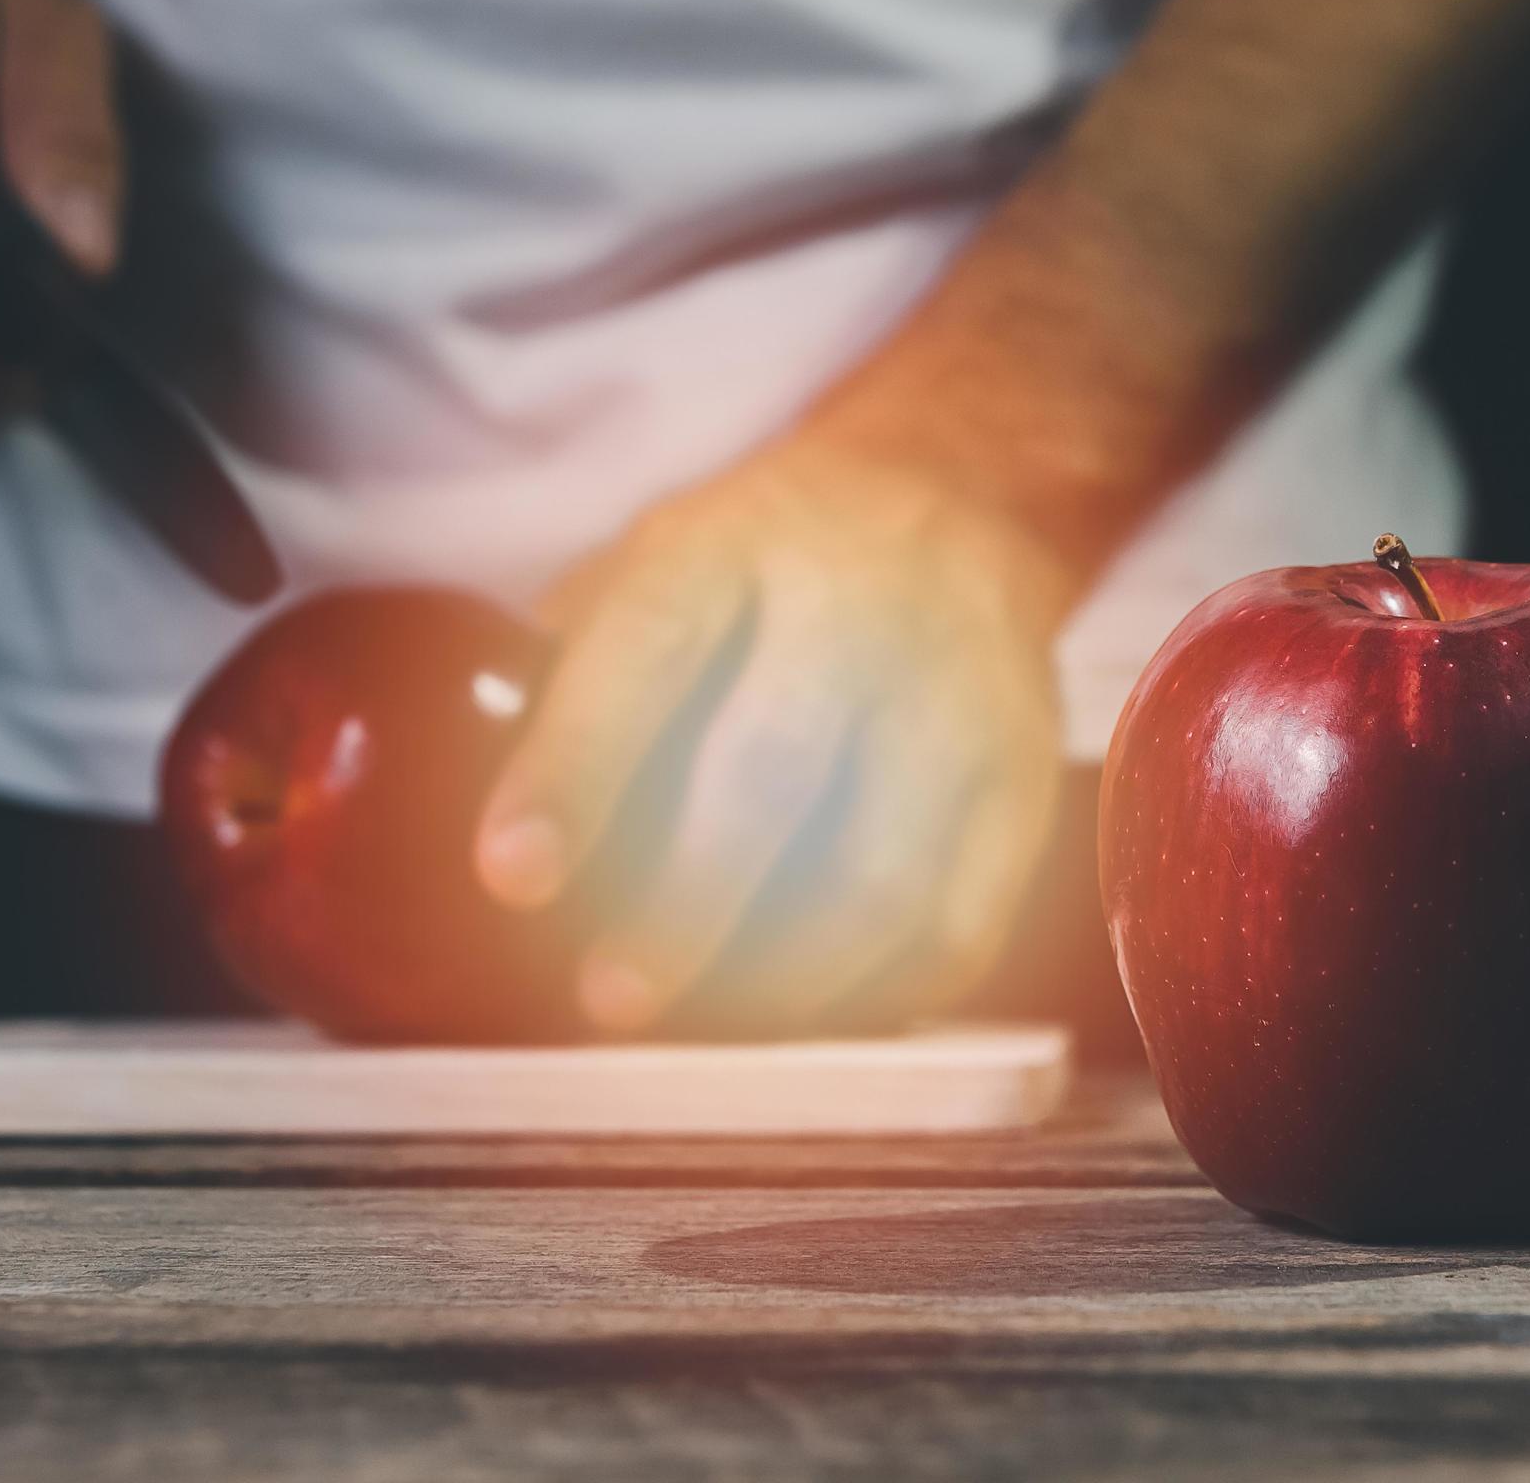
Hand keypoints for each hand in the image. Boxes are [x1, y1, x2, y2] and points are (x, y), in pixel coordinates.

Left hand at [475, 438, 1077, 1036]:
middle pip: (774, 772)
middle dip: (684, 908)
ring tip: (710, 1029)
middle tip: (611, 998)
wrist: (965, 499)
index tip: (512, 877)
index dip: (577, 769)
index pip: (649, 648)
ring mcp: (963, 692)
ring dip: (782, 979)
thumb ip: (579, 679)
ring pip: (881, 872)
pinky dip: (879, 997)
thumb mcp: (659, 562)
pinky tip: (812, 1015)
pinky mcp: (1026, 778)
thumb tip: (503, 851)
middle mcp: (861, 604)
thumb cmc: (765, 566)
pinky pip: (962, 923)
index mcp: (735, 540)